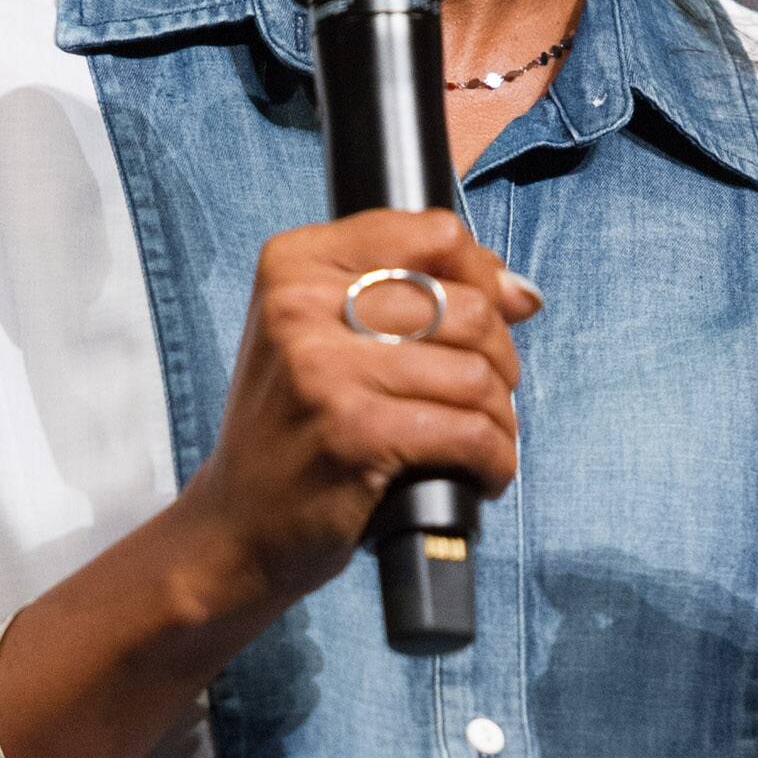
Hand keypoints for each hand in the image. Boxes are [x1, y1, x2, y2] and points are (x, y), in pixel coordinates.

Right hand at [179, 207, 540, 611]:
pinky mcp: (355, 434)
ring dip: (500, 418)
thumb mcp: (323, 336)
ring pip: (476, 373)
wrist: (237, 524)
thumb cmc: (295, 427)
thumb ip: (411, 296)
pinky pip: (469, 432)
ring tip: (482, 440)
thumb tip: (519, 292)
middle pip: (466, 306)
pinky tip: (480, 473)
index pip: (434, 233)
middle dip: (500, 358)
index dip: (483, 274)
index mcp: (295, 263)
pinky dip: (494, 459)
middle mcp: (301, 306)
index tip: (495, 313)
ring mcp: (325, 371)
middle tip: (484, 398)